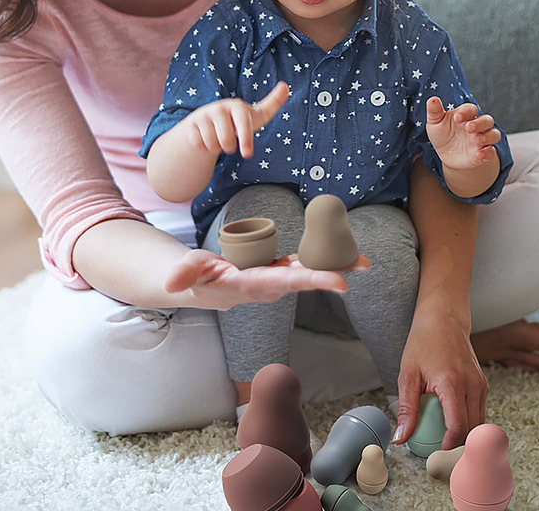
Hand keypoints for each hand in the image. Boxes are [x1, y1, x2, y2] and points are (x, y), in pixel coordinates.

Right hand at [164, 248, 368, 310]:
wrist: (200, 288)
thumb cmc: (194, 279)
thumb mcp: (186, 273)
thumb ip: (183, 273)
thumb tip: (173, 282)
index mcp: (252, 285)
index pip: (286, 281)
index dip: (313, 280)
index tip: (341, 282)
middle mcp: (269, 285)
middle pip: (306, 277)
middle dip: (335, 271)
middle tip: (365, 265)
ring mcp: (275, 278)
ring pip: (309, 270)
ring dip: (336, 264)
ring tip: (364, 259)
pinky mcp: (276, 269)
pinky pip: (303, 262)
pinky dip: (323, 257)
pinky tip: (342, 251)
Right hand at [184, 81, 288, 158]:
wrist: (210, 121)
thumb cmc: (238, 120)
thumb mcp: (256, 114)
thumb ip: (273, 103)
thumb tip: (286, 86)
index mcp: (236, 106)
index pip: (242, 123)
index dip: (246, 139)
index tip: (247, 154)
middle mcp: (218, 108)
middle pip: (225, 140)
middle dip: (229, 147)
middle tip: (230, 142)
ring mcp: (203, 115)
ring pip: (211, 143)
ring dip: (216, 148)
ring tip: (218, 139)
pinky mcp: (190, 124)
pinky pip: (198, 143)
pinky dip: (203, 147)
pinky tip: (206, 139)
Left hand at [392, 307, 487, 449]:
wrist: (443, 318)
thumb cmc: (423, 341)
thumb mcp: (408, 373)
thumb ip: (407, 408)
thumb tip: (401, 437)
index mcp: (453, 382)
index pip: (458, 427)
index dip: (449, 448)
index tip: (436, 457)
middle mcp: (473, 385)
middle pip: (472, 431)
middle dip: (458, 449)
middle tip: (439, 460)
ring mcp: (482, 385)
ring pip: (479, 425)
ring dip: (465, 439)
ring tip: (445, 448)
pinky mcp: (483, 385)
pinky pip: (479, 413)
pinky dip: (469, 425)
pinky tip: (452, 430)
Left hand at [425, 97, 499, 170]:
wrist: (445, 154)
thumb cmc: (441, 133)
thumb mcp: (435, 122)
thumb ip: (434, 111)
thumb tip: (432, 99)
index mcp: (465, 115)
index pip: (471, 109)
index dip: (466, 112)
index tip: (456, 118)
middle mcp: (477, 126)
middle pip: (487, 120)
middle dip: (480, 123)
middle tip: (469, 127)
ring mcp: (481, 139)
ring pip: (494, 134)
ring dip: (489, 136)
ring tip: (478, 140)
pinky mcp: (483, 153)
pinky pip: (491, 152)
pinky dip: (487, 153)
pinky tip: (479, 154)